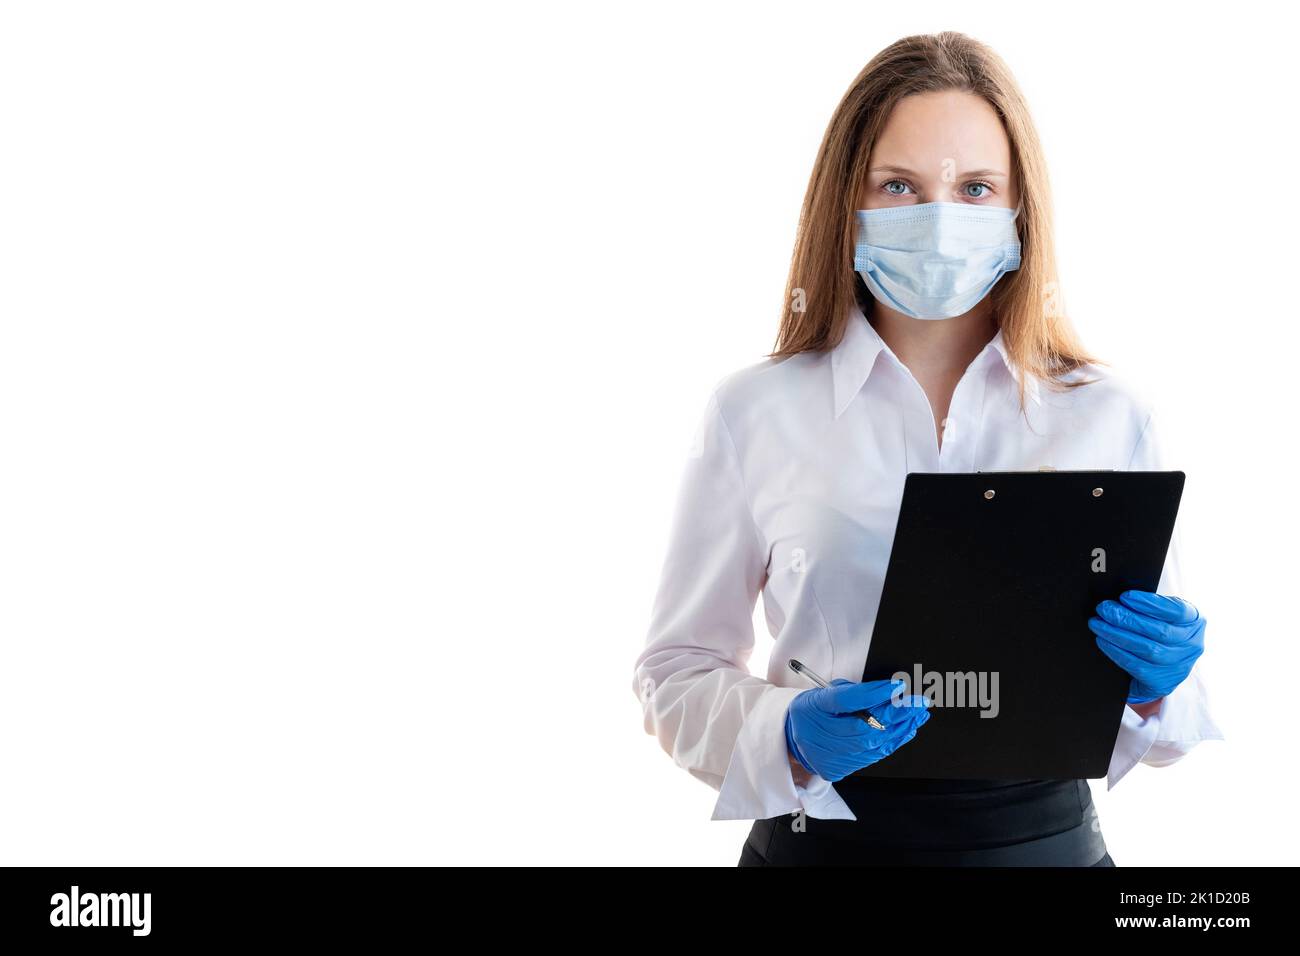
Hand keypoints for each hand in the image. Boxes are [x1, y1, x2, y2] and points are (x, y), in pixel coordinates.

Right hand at [784, 678, 930, 781]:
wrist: (790, 738)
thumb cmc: (810, 711)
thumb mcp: (825, 692)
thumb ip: (854, 692)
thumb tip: (887, 691)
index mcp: (817, 711)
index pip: (851, 702)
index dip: (876, 695)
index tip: (899, 686)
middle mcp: (824, 737)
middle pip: (868, 727)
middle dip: (898, 715)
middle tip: (919, 703)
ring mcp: (833, 757)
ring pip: (873, 745)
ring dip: (901, 730)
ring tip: (919, 715)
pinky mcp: (841, 769)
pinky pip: (872, 756)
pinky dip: (892, 743)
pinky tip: (906, 731)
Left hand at [1088, 590, 1205, 704]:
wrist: (1159, 671)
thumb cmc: (1157, 633)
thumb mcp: (1162, 617)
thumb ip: (1149, 607)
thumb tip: (1121, 600)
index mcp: (1194, 622)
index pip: (1177, 611)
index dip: (1151, 603)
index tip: (1125, 597)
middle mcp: (1192, 646)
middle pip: (1159, 631)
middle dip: (1127, 618)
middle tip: (1104, 609)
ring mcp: (1179, 667)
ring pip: (1147, 649)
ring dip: (1117, 634)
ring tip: (1097, 623)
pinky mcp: (1162, 682)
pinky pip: (1136, 665)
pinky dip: (1116, 651)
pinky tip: (1103, 641)